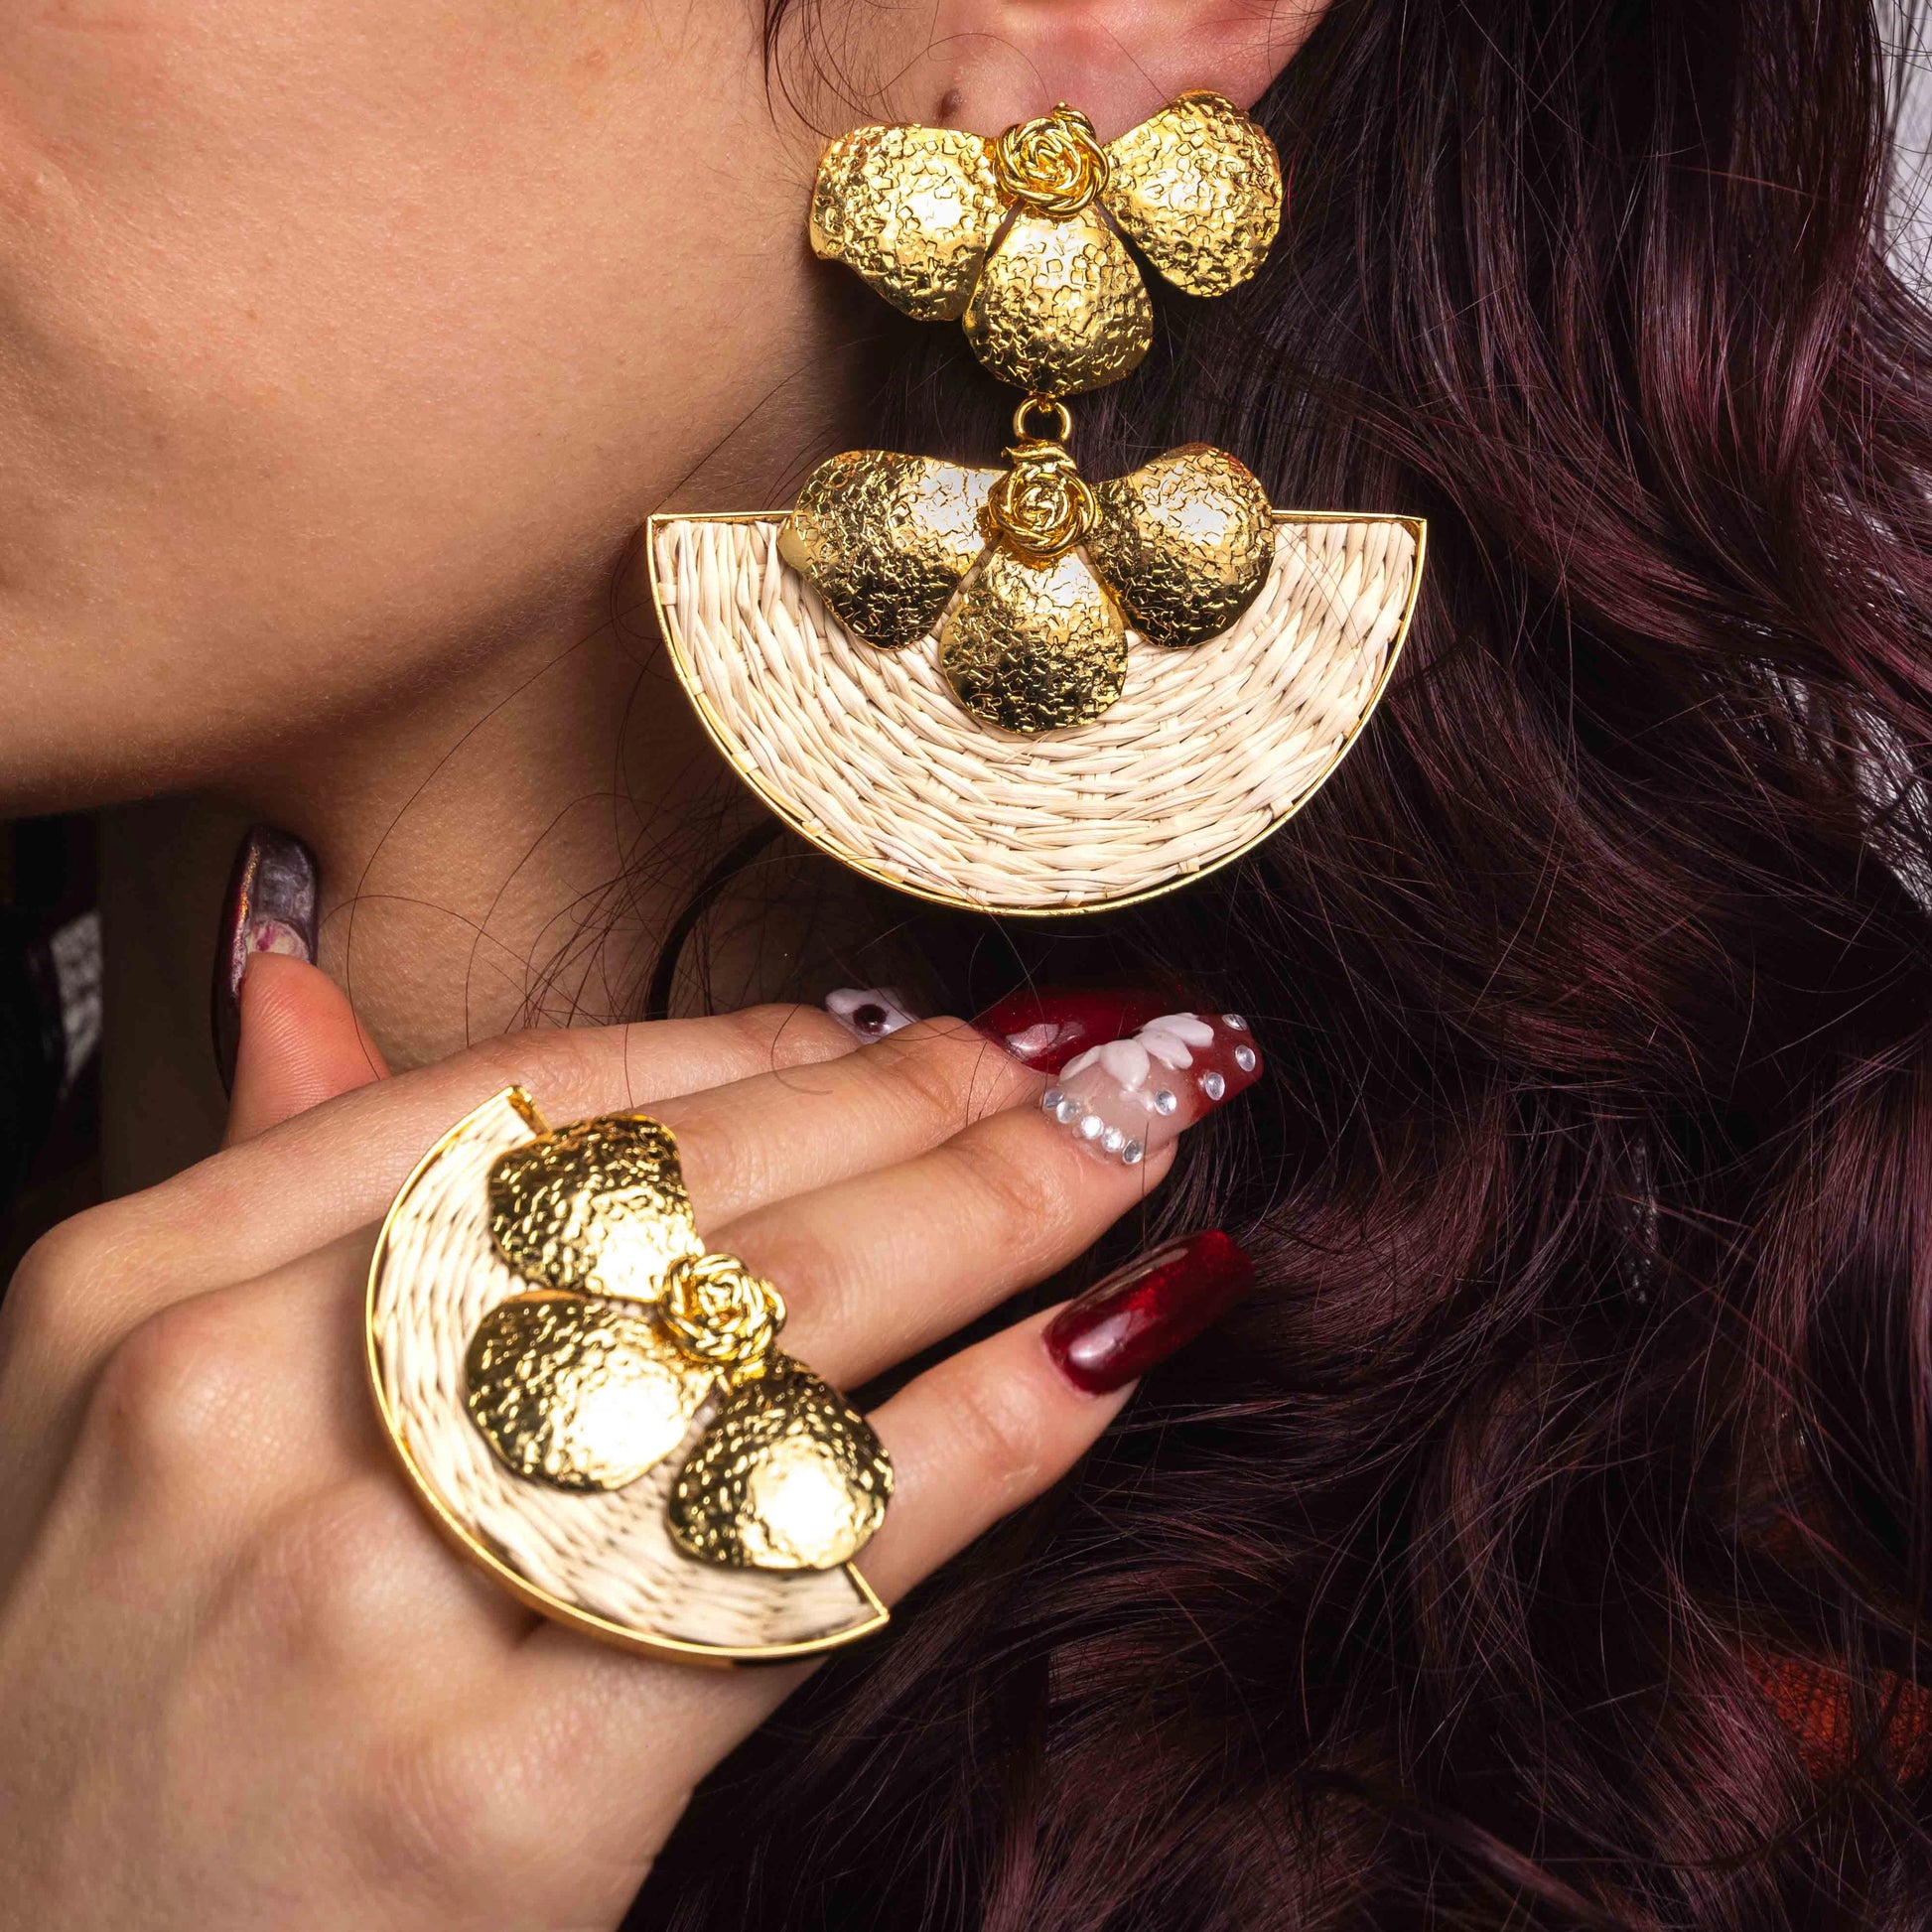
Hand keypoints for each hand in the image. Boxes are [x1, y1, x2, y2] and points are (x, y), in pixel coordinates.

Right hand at [0, 958, 1254, 1930]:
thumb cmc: (117, 1714)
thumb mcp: (107, 1428)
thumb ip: (245, 1193)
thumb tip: (296, 965)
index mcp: (139, 1292)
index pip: (517, 1098)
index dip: (750, 1046)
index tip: (899, 1026)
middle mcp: (232, 1418)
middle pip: (673, 1192)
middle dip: (922, 1104)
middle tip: (1084, 1053)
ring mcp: (358, 1607)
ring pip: (760, 1334)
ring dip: (999, 1213)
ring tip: (1135, 1142)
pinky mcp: (492, 1804)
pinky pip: (803, 1557)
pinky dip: (997, 1427)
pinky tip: (1121, 1339)